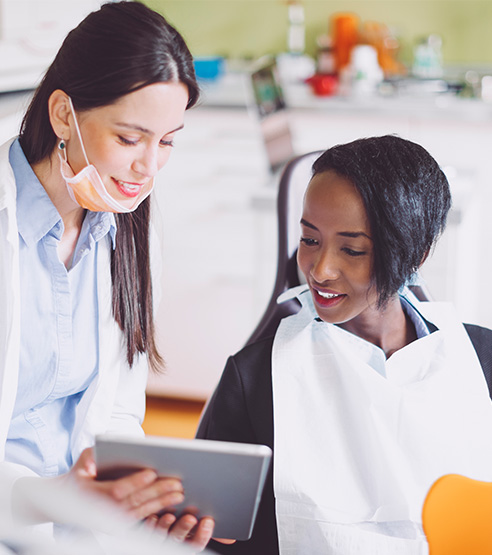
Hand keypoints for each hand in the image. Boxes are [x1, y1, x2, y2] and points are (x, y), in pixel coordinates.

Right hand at [66, 448, 183, 519]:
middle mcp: (102, 512)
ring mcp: (110, 521)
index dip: (135, 482)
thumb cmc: (80, 474)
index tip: (152, 473)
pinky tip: (171, 504)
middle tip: (177, 483)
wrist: (70, 498)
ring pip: (140, 512)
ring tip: (180, 494)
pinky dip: (156, 511)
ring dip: (161, 503)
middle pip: (134, 502)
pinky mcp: (118, 525)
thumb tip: (93, 463)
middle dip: (157, 492)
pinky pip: (140, 518)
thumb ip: (87, 458)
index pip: (117, 490)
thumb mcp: (81, 461)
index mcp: (91, 495)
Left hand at [148, 512, 213, 551]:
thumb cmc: (175, 527)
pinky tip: (153, 517)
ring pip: (161, 537)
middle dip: (184, 528)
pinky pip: (145, 535)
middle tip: (190, 518)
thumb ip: (200, 522)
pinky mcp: (143, 539)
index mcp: (185, 544)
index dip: (203, 535)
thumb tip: (216, 516)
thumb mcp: (192, 525)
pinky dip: (150, 526)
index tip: (208, 521)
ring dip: (165, 526)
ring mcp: (156, 544)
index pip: (196, 544)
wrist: (151, 543)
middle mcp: (171, 546)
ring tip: (169, 516)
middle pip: (178, 539)